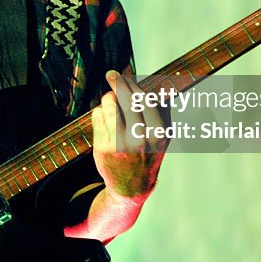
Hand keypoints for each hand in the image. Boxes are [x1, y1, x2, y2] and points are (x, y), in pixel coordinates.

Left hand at [91, 70, 167, 197]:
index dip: (133, 84)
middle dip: (117, 83)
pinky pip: (98, 116)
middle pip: (126, 99)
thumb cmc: (148, 155)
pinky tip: (105, 117)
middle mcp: (139, 139)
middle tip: (111, 74)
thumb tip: (162, 85)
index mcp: (158, 134)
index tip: (125, 76)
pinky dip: (100, 112)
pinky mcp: (102, 148)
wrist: (132, 187)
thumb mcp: (162, 137)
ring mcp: (119, 144)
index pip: (144, 100)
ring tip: (110, 101)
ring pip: (109, 106)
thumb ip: (162, 112)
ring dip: (108, 98)